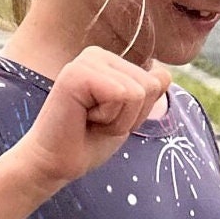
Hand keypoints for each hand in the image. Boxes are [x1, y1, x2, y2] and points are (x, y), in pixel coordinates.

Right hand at [16, 46, 172, 191]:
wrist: (54, 164)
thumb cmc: (86, 143)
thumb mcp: (127, 118)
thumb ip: (146, 95)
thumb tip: (165, 74)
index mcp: (108, 61)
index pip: (156, 81)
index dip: (138, 113)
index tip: (107, 120)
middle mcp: (97, 55)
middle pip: (150, 85)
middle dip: (130, 116)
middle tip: (97, 123)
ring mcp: (86, 61)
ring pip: (137, 92)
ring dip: (118, 120)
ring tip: (89, 122)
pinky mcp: (77, 73)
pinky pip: (121, 95)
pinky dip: (108, 118)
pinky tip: (84, 119)